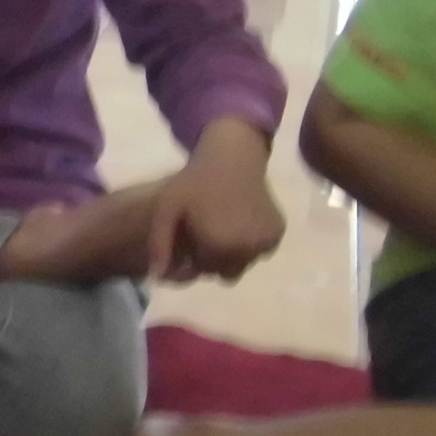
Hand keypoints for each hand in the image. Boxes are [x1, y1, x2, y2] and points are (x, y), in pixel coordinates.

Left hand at [148, 120, 284, 282]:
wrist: (232, 156)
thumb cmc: (194, 182)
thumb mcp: (167, 209)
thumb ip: (160, 244)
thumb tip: (157, 278)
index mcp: (220, 247)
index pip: (204, 271)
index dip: (194, 257)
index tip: (190, 238)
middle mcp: (248, 250)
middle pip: (226, 272)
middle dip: (215, 260)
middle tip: (206, 234)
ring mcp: (266, 241)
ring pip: (245, 263)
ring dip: (233, 253)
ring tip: (222, 226)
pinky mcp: (278, 231)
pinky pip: (261, 250)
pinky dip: (250, 243)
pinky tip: (239, 221)